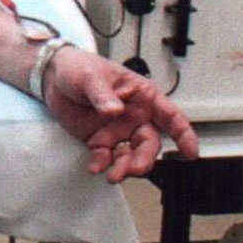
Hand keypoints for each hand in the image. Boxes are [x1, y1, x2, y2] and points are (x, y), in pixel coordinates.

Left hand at [43, 47, 198, 182]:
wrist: (52, 77)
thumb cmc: (79, 67)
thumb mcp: (91, 76)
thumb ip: (103, 94)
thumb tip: (114, 110)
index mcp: (142, 96)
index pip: (170, 116)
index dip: (184, 134)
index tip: (190, 152)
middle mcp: (134, 116)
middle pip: (149, 143)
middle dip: (144, 159)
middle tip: (134, 168)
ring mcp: (118, 130)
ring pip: (130, 154)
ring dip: (124, 167)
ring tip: (113, 175)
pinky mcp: (99, 140)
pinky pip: (106, 157)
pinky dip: (102, 164)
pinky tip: (95, 167)